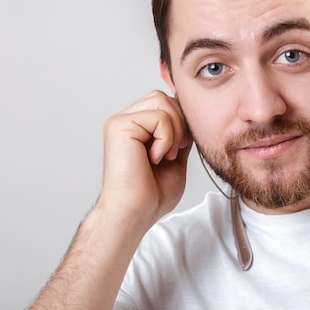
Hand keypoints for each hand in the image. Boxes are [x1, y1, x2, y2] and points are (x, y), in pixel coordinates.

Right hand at [98, 90, 191, 226]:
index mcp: (138, 126)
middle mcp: (126, 120)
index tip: (181, 147)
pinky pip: (158, 117)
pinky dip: (165, 138)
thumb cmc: (152, 193)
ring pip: (162, 101)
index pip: (166, 103)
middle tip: (176, 150)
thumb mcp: (176, 155)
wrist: (136, 212)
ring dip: (174, 130)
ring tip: (166, 154)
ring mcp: (120, 121)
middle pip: (164, 97)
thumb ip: (180, 132)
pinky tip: (155, 158)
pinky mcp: (119, 126)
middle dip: (180, 122)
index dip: (181, 121)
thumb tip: (191, 113)